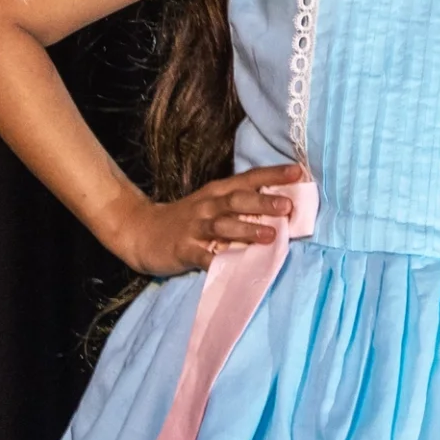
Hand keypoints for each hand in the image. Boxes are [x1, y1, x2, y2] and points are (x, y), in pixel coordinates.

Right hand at [110, 162, 307, 277]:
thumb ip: (241, 205)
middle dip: (263, 201)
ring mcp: (195, 228)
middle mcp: (208, 206)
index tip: (298, 172)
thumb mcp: (212, 205)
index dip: (273, 175)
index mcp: (217, 192)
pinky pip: (204, 257)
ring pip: (223, 226)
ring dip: (247, 229)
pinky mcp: (184, 249)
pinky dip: (220, 261)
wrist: (141, 231)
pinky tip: (237, 267)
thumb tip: (282, 207)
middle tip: (287, 206)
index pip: (249, 179)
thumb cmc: (187, 220)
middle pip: (236, 200)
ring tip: (271, 235)